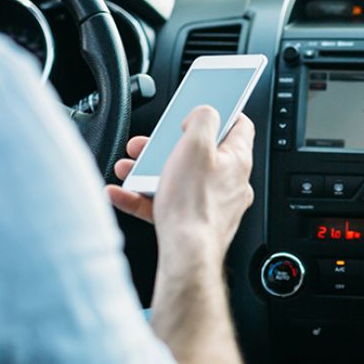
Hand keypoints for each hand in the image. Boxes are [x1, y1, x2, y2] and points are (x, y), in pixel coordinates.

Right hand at [108, 108, 254, 268]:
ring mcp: (213, 205)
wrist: (186, 255)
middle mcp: (230, 183)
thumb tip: (205, 113)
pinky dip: (145, 197)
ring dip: (151, 171)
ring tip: (130, 168)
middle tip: (150, 143)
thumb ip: (202, 119)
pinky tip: (123, 193)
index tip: (204, 107)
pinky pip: (167, 204)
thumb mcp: (195, 145)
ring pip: (180, 179)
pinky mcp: (194, 224)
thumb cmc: (193, 204)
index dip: (222, 111)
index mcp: (237, 160)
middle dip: (168, 146)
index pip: (239, 126)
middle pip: (200, 154)